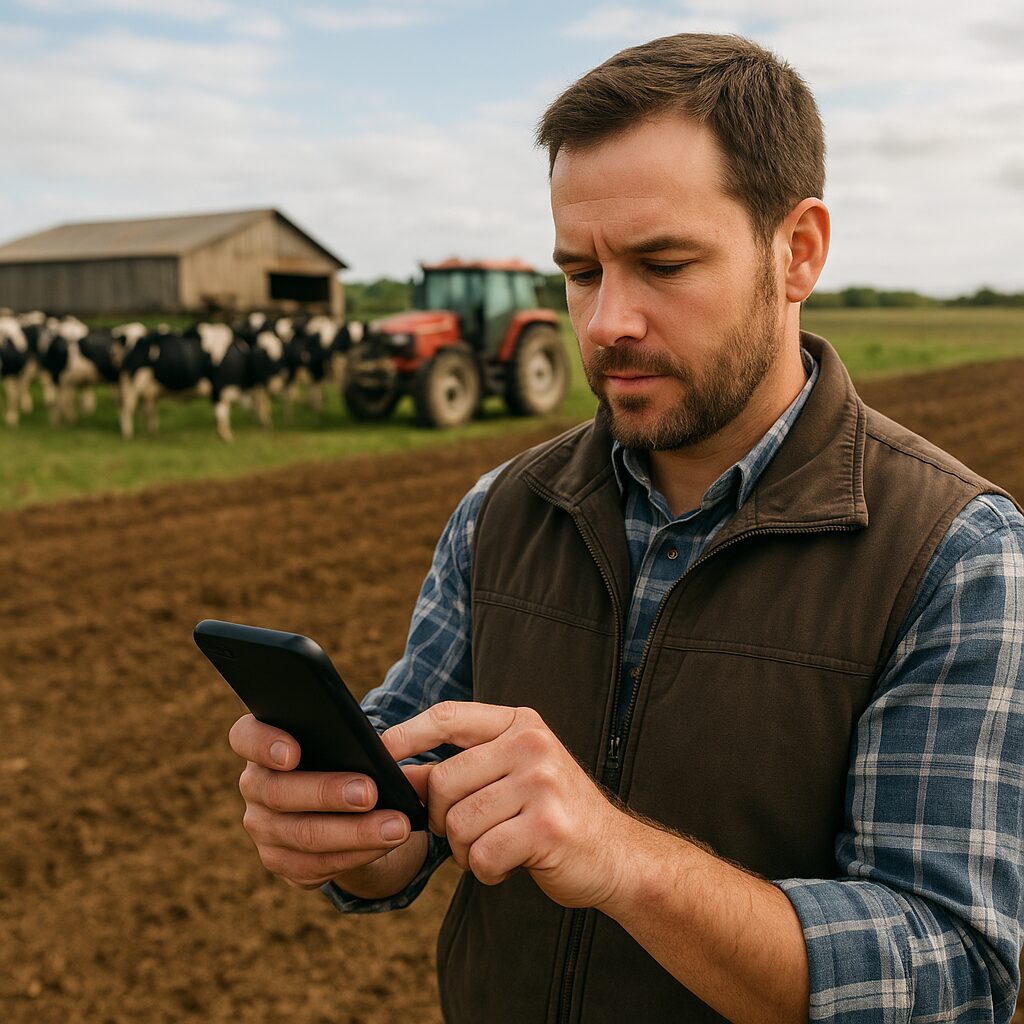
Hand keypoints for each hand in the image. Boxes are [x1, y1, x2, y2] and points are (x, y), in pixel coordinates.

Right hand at [229, 714, 430, 889]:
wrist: (343, 805)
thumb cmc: (343, 756)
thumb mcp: (341, 740)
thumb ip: (344, 737)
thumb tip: (378, 748)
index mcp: (261, 744)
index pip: (244, 737)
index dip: (264, 745)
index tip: (293, 754)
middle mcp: (254, 786)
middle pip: (279, 793)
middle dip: (328, 793)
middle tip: (370, 792)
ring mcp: (263, 828)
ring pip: (304, 835)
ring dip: (356, 832)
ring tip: (395, 826)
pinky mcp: (281, 861)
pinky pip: (316, 865)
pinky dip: (357, 854)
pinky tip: (385, 844)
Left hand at [383, 701, 634, 909]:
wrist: (617, 854)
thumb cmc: (553, 815)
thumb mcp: (510, 776)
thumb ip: (460, 770)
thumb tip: (397, 775)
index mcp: (520, 724)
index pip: (448, 717)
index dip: (405, 734)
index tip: (377, 752)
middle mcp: (531, 745)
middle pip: (443, 781)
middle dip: (443, 819)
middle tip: (468, 833)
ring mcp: (542, 784)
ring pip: (459, 823)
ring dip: (466, 850)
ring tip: (496, 847)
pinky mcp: (547, 827)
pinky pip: (482, 854)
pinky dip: (486, 870)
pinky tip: (512, 863)